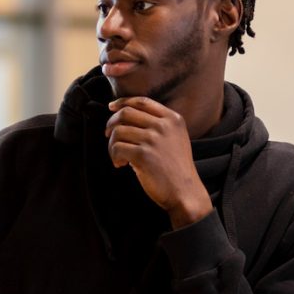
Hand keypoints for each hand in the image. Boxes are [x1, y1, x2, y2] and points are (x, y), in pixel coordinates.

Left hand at [105, 97, 212, 227]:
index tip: (111, 108)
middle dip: (111, 123)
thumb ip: (158, 124)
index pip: (141, 101)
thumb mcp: (175, 138)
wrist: (185, 192)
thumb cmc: (176, 168)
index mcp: (172, 119)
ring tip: (118, 156)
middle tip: (108, 135)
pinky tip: (121, 165)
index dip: (122, 102)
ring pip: (118, 131)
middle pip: (126, 113)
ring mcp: (153, 139)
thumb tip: (124, 116)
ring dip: (112, 144)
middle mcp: (163, 126)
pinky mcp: (143, 155)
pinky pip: (117, 148)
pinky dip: (114, 156)